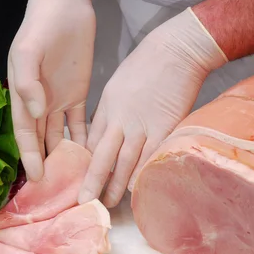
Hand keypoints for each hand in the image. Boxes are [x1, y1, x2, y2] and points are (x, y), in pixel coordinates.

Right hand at [8, 0, 94, 180]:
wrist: (65, 6)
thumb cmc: (41, 27)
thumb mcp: (28, 51)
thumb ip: (27, 83)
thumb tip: (35, 112)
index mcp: (23, 95)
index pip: (25, 133)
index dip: (30, 156)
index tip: (37, 179)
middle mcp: (40, 103)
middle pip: (42, 141)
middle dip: (47, 164)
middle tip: (56, 189)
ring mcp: (59, 100)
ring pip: (62, 136)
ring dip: (67, 156)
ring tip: (76, 178)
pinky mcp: (79, 95)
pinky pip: (82, 123)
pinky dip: (84, 140)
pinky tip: (91, 156)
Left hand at [78, 8, 227, 206]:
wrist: (175, 51)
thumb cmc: (146, 64)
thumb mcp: (115, 86)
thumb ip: (108, 112)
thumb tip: (103, 134)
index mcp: (106, 108)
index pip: (91, 142)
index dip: (85, 163)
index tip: (78, 179)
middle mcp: (120, 120)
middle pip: (102, 156)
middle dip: (91, 180)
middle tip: (84, 200)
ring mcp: (142, 126)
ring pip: (125, 162)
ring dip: (117, 184)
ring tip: (110, 202)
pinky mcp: (164, 129)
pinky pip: (150, 158)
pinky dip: (142, 174)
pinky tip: (137, 189)